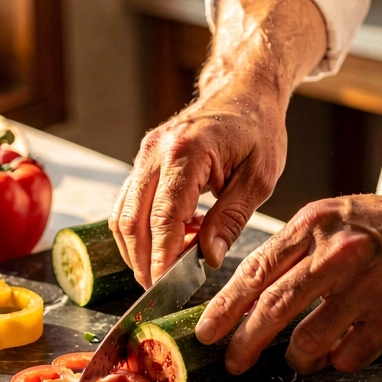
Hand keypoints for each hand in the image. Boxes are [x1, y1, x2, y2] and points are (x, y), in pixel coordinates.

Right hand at [110, 90, 286, 287]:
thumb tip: (209, 257)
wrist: (244, 92)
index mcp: (186, 152)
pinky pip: (129, 204)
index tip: (166, 286)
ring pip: (122, 214)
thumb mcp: (259, 178)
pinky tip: (172, 240)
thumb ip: (231, 218)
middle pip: (132, 220)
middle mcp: (155, 151)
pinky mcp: (142, 161)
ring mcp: (144, 154)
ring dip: (138, 249)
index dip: (161, 258)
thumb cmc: (258, 130)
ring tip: (170, 267)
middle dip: (143, 261)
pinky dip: (142, 230)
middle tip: (162, 289)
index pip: (163, 217)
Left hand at [195, 186, 381, 374]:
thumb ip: (291, 252)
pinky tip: (343, 349)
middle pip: (272, 309)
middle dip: (244, 343)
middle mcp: (336, 254)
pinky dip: (338, 359)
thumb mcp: (329, 218)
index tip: (206, 332)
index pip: (255, 272)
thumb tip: (246, 295)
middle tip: (233, 362)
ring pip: (308, 341)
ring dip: (297, 356)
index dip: (225, 308)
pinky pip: (348, 355)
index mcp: (312, 225)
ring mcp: (366, 286)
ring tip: (299, 355)